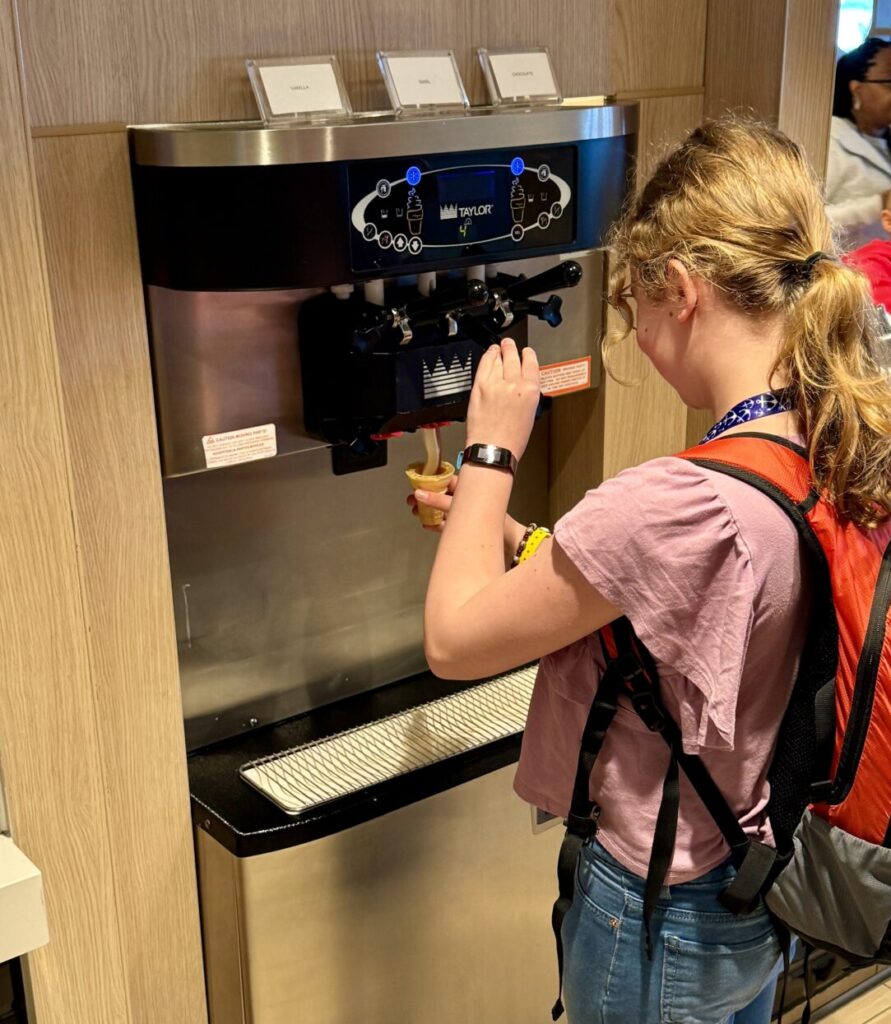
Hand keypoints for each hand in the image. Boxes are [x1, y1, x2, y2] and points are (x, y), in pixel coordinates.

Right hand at [406, 481, 527, 558]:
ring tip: (414, 512)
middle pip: (441, 495)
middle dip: (425, 496)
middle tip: (411, 499)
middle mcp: (467, 500)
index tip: (417, 482)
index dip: (431, 480)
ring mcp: (464, 515)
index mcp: (470, 488)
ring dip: (427, 511)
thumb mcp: (463, 507)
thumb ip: (441, 502)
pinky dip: (434, 524)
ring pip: (441, 510)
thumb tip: (420, 494)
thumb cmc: (495, 520)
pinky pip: (445, 525)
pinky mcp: (463, 530)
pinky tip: (425, 524)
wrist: (511, 544)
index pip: (447, 480)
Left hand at [465, 339, 539, 461]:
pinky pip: (484, 364)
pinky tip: (489, 354)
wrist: (493, 448)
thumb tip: (522, 382)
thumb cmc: (512, 439)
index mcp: (531, 390)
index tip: (526, 352)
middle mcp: (514, 384)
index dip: (528, 354)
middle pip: (513, 356)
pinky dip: (488, 356)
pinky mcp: (480, 386)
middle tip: (509, 344)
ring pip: (499, 357)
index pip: (531, 363)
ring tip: (500, 347)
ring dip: (500, 350)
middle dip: (511, 348)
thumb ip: (526, 393)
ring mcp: (495, 383)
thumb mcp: (530, 413)